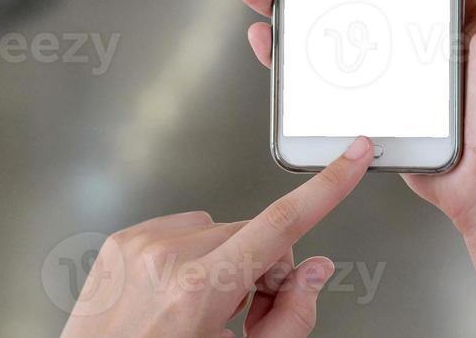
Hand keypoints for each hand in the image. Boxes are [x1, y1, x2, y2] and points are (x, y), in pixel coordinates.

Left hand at [60, 137, 373, 337]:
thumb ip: (290, 319)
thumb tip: (315, 270)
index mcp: (199, 290)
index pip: (280, 224)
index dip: (326, 187)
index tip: (353, 156)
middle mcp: (166, 257)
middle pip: (253, 235)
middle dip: (263, 270)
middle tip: (247, 318)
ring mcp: (139, 245)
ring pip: (219, 230)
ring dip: (224, 263)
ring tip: (205, 311)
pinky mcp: (122, 241)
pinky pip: (182, 230)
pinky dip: (190, 258)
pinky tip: (179, 295)